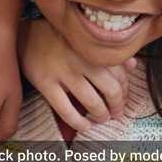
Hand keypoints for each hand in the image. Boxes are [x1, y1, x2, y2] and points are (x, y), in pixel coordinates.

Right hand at [19, 19, 136, 131]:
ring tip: (102, 118)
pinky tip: (84, 126)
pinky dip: (77, 121)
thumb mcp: (87, 41)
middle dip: (117, 105)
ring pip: (91, 101)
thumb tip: (133, 66)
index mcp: (96, 49)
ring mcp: (64, 72)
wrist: (27, 35)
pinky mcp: (46, 83)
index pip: (121, 75)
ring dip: (100, 114)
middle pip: (111, 89)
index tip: (123, 100)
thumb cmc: (62, 39)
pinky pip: (65, 108)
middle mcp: (84, 60)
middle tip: (116, 113)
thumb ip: (110, 53)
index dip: (125, 92)